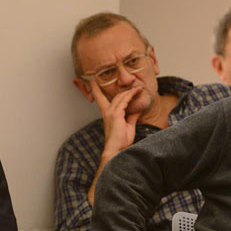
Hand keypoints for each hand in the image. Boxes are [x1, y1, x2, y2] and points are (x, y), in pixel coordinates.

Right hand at [86, 83, 141, 203]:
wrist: (116, 149)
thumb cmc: (120, 141)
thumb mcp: (128, 126)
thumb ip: (131, 116)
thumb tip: (136, 109)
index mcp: (108, 114)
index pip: (100, 98)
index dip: (96, 89)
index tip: (92, 81)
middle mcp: (107, 111)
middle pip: (115, 96)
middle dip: (123, 89)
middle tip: (135, 86)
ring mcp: (111, 112)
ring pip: (121, 97)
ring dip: (131, 92)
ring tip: (139, 88)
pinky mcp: (116, 114)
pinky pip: (125, 101)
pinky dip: (131, 95)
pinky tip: (137, 92)